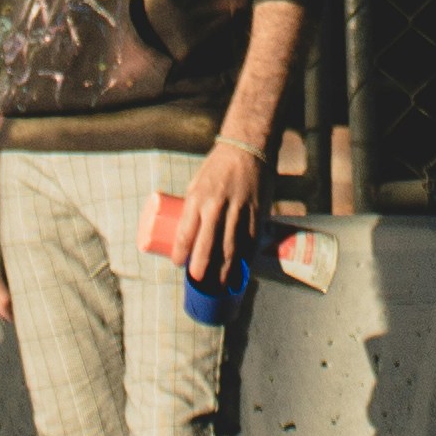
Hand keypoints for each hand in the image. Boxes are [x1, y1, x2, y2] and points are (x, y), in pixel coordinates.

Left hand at [169, 136, 264, 290]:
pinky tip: (243, 270)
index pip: (186, 234)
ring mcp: (239, 211)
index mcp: (198, 199)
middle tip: (199, 283)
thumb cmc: (217, 168)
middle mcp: (217, 207)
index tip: (178, 265)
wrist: (247, 149)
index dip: (181, 253)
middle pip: (208, 246)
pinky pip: (251, 241)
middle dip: (202, 269)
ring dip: (225, 271)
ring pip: (231, 248)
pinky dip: (246, 259)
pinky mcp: (257, 212)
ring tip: (221, 286)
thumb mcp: (197, 185)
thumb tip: (189, 239)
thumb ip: (194, 210)